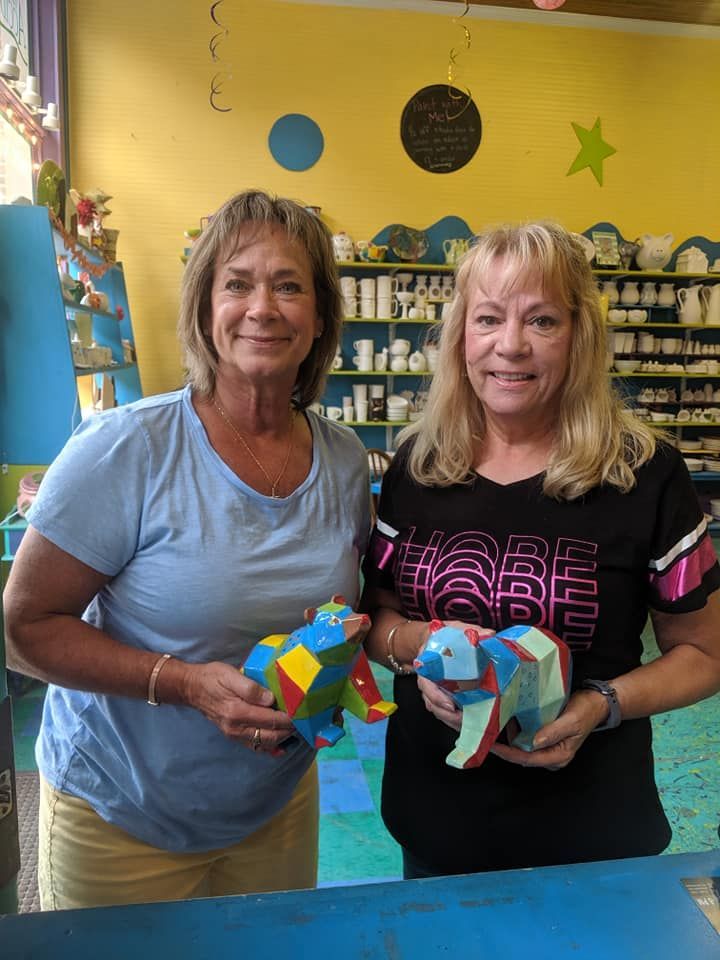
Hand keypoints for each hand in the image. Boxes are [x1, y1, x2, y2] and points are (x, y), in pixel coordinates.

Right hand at [183, 661, 294, 753]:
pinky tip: (280, 746)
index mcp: (237, 712)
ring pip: (263, 744)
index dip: (288, 719)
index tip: (302, 714)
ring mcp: (233, 734)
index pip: (270, 720)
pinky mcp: (233, 735)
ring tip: (295, 731)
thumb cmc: (212, 677)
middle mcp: (236, 727)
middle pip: (269, 736)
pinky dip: (268, 747)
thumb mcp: (230, 674)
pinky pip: (253, 746)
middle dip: (288, 731)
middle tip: (303, 723)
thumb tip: (270, 699)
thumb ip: (250, 688)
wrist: (192, 688)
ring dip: (281, 740)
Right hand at [415, 621, 494, 732]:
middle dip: (447, 714)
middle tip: (463, 719)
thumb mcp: (455, 629)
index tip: (450, 705)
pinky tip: (466, 724)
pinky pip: (443, 711)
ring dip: (451, 720)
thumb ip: (470, 631)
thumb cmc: (443, 635)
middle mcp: (427, 680)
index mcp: (427, 665)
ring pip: (437, 710)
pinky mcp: (440, 696)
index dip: (436, 696)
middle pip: (431, 702)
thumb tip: (490, 634)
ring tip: (467, 724)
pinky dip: (453, 720)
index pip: (426, 684)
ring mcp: (432, 690)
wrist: (433, 639)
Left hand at [490, 689, 607, 770]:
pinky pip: (527, 737)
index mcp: (559, 756)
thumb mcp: (571, 721)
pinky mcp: (544, 738)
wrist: (595, 703)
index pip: (528, 759)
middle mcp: (551, 755)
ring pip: (523, 746)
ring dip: (511, 735)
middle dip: (507, 745)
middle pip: (523, 755)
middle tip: (491, 732)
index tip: (494, 746)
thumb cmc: (586, 712)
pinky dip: (518, 729)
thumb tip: (534, 742)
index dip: (509, 753)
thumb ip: (553, 732)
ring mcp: (548, 747)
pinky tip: (511, 718)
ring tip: (500, 720)